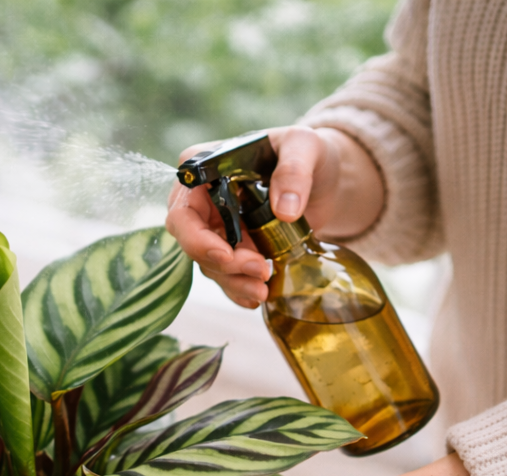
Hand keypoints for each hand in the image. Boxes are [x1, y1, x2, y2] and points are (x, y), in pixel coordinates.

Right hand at [165, 126, 384, 308]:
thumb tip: (285, 211)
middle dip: (223, 264)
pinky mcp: (231, 248)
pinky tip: (256, 297)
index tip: (228, 255)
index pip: (183, 210)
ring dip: (234, 281)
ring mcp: (214, 227)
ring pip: (209, 264)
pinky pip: (226, 275)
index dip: (197, 238)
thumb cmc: (305, 152)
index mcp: (203, 169)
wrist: (322, 176)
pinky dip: (240, 289)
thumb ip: (294, 170)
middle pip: (192, 242)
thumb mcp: (305, 146)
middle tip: (260, 270)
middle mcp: (200, 201)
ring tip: (264, 289)